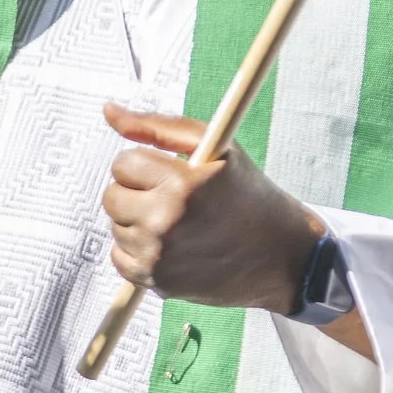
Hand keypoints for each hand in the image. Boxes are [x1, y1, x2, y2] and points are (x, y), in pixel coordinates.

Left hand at [100, 103, 322, 314]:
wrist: (283, 257)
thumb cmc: (249, 195)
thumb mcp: (217, 148)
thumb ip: (158, 127)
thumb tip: (109, 111)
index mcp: (183, 185)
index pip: (123, 164)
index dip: (146, 165)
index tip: (169, 174)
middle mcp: (166, 222)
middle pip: (112, 196)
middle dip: (138, 192)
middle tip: (173, 199)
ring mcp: (159, 255)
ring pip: (116, 226)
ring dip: (138, 222)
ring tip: (178, 224)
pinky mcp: (157, 281)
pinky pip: (119, 257)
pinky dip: (138, 251)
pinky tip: (171, 247)